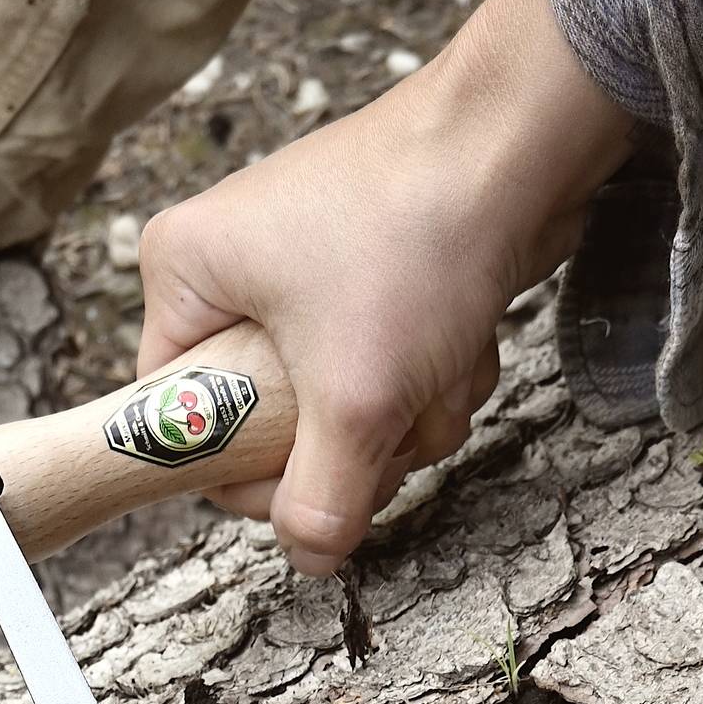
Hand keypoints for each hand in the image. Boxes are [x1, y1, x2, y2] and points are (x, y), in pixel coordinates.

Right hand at [136, 0, 634, 573]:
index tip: (306, 478)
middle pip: (275, 424)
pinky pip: (394, 369)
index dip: (247, 472)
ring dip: (410, 409)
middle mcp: (237, 266)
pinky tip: (466, 333)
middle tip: (389, 408)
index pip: (182, 420)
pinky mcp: (380, 274)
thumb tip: (307, 558)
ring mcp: (311, 269)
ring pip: (348, 405)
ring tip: (438, 357)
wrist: (520, 145)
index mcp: (187, 275)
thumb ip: (318, 500)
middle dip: (356, 436)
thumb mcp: (353, 399)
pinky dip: (437, 371)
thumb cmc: (414, 237)